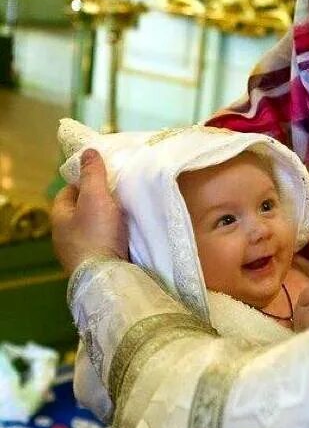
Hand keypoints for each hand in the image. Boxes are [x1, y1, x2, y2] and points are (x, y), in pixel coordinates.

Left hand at [51, 149, 127, 274]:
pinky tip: (129, 235)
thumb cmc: (96, 234)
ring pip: (95, 227)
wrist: (106, 277)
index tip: (107, 176)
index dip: (86, 180)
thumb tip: (88, 151)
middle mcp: (65, 235)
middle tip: (121, 193)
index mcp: (60, 217)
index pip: (69, 191)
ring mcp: (79, 252)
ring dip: (110, 220)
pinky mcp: (96, 264)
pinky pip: (105, 243)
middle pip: (83, 209)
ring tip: (129, 213)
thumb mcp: (95, 197)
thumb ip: (93, 174)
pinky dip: (116, 237)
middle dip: (101, 200)